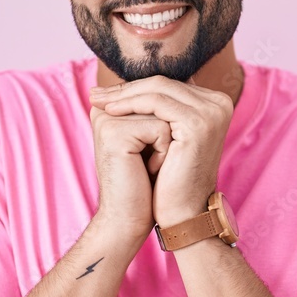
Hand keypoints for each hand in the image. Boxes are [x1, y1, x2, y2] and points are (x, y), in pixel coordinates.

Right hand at [88, 105, 172, 241]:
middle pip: (161, 98)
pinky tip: (147, 171)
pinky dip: (164, 153)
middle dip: (171, 130)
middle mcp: (104, 108)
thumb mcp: (157, 139)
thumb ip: (164, 107)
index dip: (172, 121)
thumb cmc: (148, 181)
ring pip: (163, 112)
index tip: (163, 151)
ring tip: (153, 165)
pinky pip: (160, 129)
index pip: (157, 93)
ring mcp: (107, 118)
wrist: (130, 218)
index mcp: (111, 107)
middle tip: (156, 160)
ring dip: (169, 142)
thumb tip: (192, 78)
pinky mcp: (114, 132)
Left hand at [89, 75, 233, 227]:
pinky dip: (130, 104)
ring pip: (158, 89)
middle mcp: (220, 103)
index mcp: (216, 103)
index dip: (135, 88)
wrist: (183, 212)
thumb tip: (128, 85)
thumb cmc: (171, 178)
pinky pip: (157, 103)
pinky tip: (110, 112)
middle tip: (94, 95)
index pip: (169, 85)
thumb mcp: (167, 136)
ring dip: (123, 95)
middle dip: (125, 89)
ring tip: (97, 103)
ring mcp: (212, 112)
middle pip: (163, 83)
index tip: (105, 94)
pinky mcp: (198, 123)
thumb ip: (160, 108)